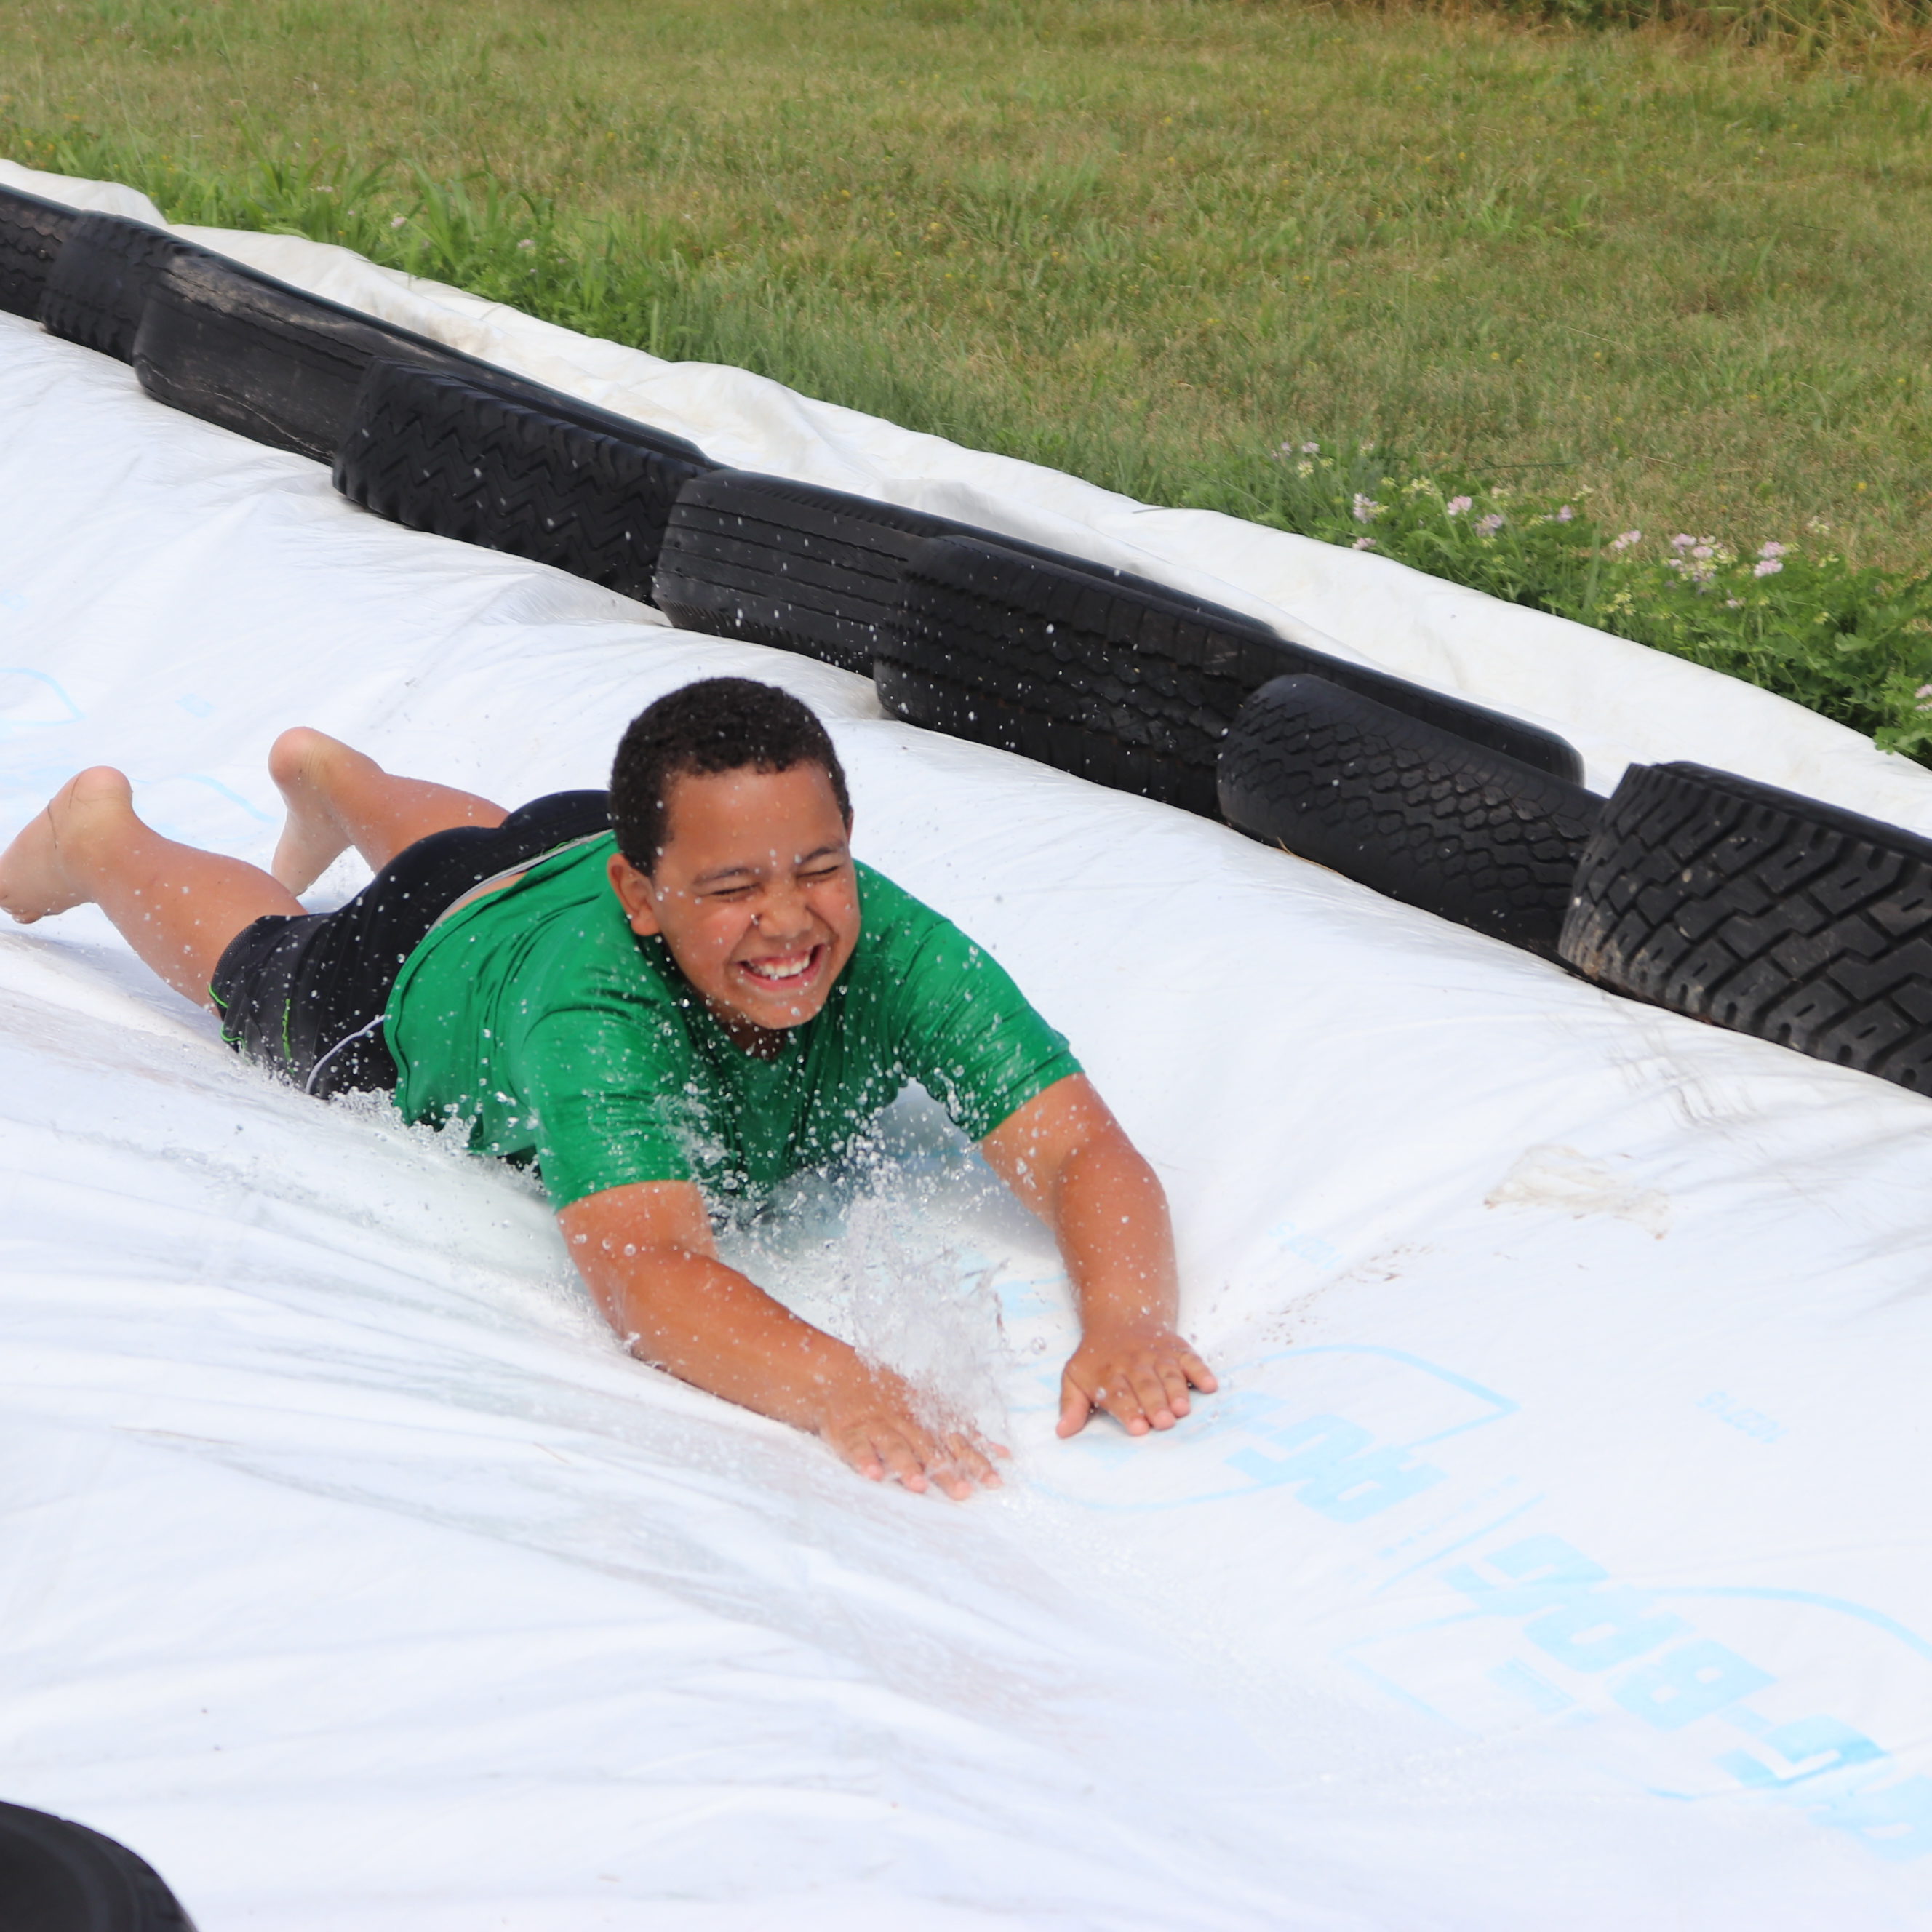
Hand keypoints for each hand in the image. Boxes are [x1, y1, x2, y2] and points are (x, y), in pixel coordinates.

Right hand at [818, 1362, 1007, 1500]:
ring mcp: (878, 1425)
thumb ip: (965, 1434)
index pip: (957, 1441)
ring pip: (895, 1445)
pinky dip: (864, 1459)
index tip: (994, 1482)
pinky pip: (857, 1445)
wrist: (839, 1375)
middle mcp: (906, 1421)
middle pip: (929, 1447)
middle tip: (963, 1492)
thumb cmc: (892, 1398)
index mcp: (927, 1419)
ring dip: (907, 1465)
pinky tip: (872, 1474)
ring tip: (919, 1486)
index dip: (976, 1460)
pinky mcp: (849, 1430)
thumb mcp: (930, 1410)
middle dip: (946, 1469)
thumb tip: (1004, 1454)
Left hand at [1057, 1323, 1217, 1438]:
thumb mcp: (1075, 1377)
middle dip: (1155, 1404)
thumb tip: (1062, 1432)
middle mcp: (1134, 1364)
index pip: (1118, 1394)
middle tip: (1164, 1422)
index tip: (1138, 1429)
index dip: (1128, 1411)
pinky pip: (1191, 1359)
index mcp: (1108, 1374)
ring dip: (1176, 1390)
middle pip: (1146, 1386)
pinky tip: (1210, 1385)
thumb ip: (1071, 1405)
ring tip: (1183, 1409)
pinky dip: (1201, 1371)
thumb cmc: (1097, 1358)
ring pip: (1168, 1374)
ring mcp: (1158, 1356)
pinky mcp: (1177, 1348)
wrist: (1120, 1317)